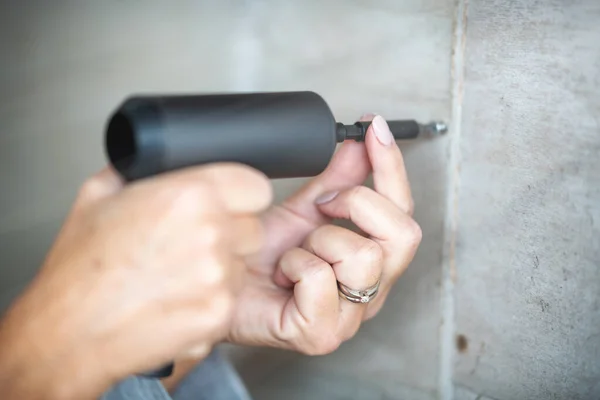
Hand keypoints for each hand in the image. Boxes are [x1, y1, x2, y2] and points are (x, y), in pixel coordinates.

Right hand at [0, 163, 271, 399]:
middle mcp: (211, 232)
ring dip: (224, 266)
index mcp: (189, 195)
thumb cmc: (80, 270)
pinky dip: (214, 298)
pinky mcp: (219, 313)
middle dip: (232, 231)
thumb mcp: (98, 196)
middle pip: (253, 226)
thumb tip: (152, 161)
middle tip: (196, 242)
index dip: (243, 195)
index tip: (232, 202)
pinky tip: (180, 298)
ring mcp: (219, 276)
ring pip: (244, 263)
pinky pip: (233, 296)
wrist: (69, 332)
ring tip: (181, 273)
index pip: (255, 186)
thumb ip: (137, 170)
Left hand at [228, 115, 421, 353]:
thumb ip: (337, 180)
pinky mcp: (320, 334)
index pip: (404, 212)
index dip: (392, 166)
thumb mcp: (303, 210)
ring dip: (320, 239)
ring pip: (363, 256)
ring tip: (295, 251)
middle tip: (322, 206)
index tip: (374, 128)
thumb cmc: (260, 258)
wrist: (218, 287)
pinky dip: (294, 264)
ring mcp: (349, 318)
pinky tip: (283, 272)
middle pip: (404, 235)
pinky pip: (319, 277)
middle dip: (356, 204)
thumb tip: (361, 143)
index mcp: (373, 263)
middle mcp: (370, 292)